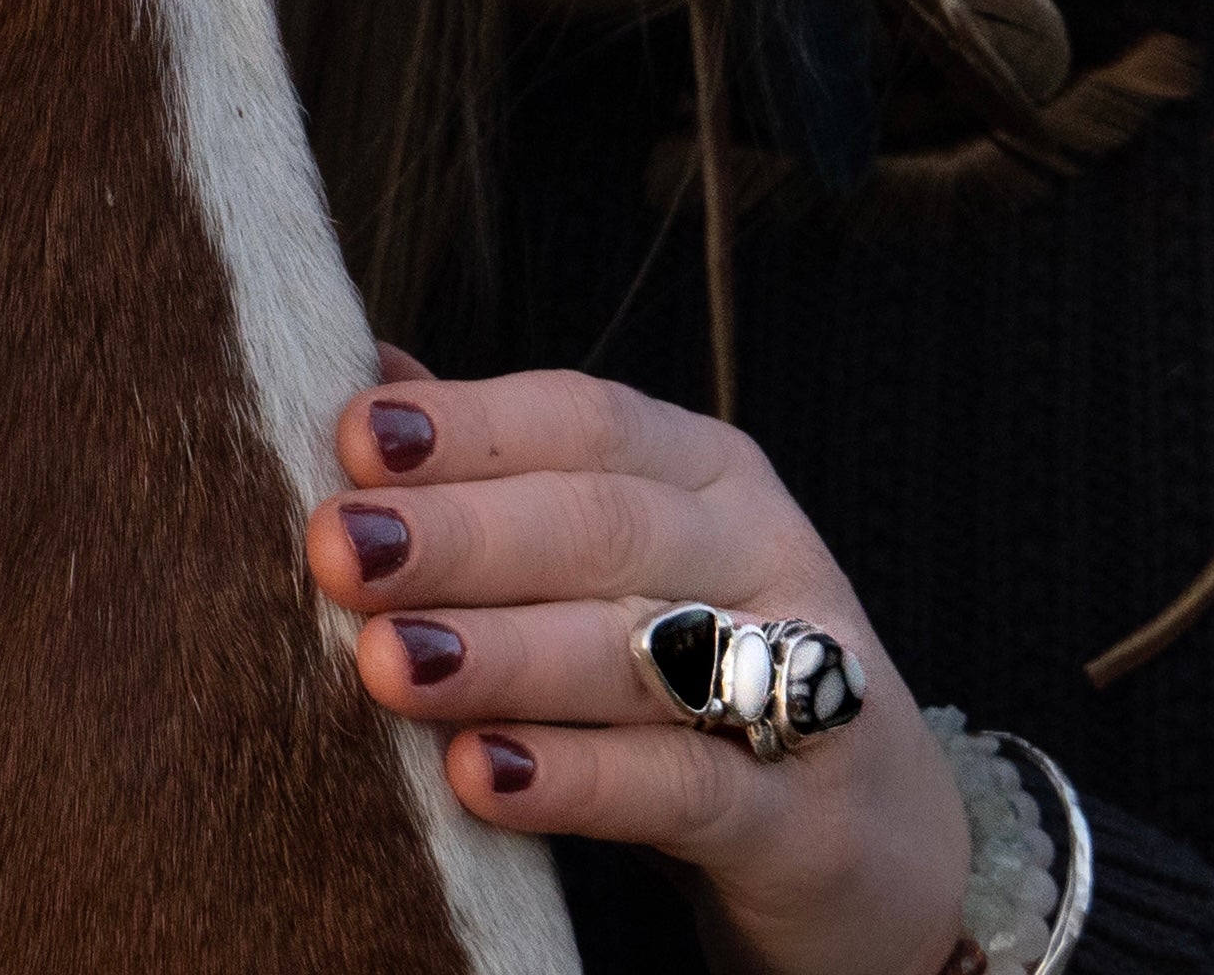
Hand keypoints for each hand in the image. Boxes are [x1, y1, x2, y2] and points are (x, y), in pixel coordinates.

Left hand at [307, 352, 969, 974]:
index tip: (354, 436)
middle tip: (340, 549)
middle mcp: (756, 549)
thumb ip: (502, 470)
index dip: (470, 425)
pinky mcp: (800, 814)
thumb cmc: (703, 668)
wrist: (874, 840)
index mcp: (705, 468)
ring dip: (501, 653)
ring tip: (386, 660)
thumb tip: (370, 373)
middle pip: (601, 524)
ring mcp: (799, 677)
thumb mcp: (620, 556)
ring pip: (636, 649)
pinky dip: (577, 778)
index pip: (585, 418)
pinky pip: (679, 785)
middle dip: (460, 535)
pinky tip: (481, 775)